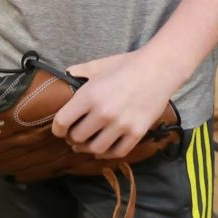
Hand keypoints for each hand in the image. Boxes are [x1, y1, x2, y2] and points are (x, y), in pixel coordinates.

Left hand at [55, 51, 185, 160]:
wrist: (159, 68)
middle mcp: (103, 113)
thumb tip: (67, 74)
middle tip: (74, 136)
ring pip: (96, 149)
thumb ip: (80, 72)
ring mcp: (121, 125)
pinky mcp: (137, 133)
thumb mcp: (99, 65)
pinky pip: (117, 152)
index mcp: (89, 95)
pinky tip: (105, 148)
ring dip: (88, 148)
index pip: (62, 121)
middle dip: (72, 139)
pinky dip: (108, 153)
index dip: (57, 129)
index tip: (59, 130)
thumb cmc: (127, 64)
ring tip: (86, 145)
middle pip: (77, 138)